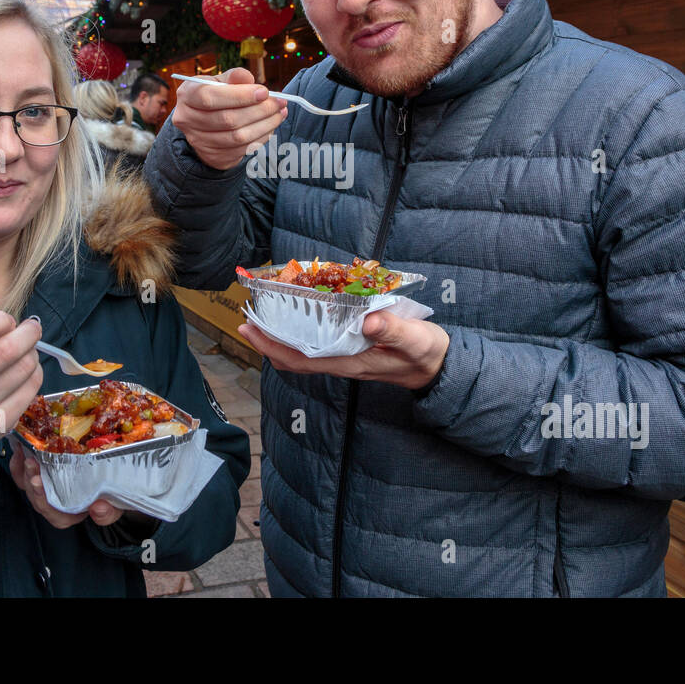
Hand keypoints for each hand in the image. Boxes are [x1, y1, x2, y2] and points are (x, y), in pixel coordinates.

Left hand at [9, 440, 124, 528]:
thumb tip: (98, 508)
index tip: (40, 483)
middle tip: (32, 464)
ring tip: (26, 455)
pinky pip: (23, 475)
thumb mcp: (115, 505)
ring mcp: (46, 489)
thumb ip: (108, 512)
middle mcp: (54, 504)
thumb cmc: (111, 495)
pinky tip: (20, 450)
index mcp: (70, 515)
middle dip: (31, 481)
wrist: (110, 481)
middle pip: (37, 498)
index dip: (45, 501)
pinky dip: (19, 464)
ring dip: (24, 471)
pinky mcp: (41, 475)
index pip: (55, 515)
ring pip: (28, 486)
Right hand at [169, 67, 287, 170]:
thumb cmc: (215, 95)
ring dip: (265, 125)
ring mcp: (199, 141)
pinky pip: (242, 149)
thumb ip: (233, 77)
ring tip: (280, 113)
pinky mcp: (213, 156)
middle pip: (227, 119)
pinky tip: (270, 126)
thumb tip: (248, 78)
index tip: (265, 92)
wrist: (204, 122)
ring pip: (237, 137)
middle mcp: (187, 119)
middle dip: (259, 110)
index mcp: (187, 95)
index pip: (211, 97)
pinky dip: (261, 137)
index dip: (240, 95)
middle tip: (280, 103)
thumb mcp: (219, 81)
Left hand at [238, 311, 450, 389]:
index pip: (300, 358)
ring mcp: (344, 358)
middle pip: (293, 358)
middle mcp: (341, 362)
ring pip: (302, 353)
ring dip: (280, 338)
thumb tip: (366, 321)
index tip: (251, 329)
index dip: (272, 346)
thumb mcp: (415, 339)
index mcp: (350, 362)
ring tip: (264, 316)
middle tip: (246, 319)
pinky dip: (300, 333)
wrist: (438, 367)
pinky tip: (297, 316)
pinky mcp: (350, 350)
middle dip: (267, 342)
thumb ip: (393, 330)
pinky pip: (316, 345)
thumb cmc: (426, 353)